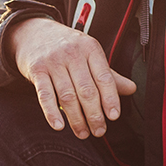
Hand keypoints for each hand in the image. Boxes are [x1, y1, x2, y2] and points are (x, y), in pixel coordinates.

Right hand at [9, 17, 135, 138]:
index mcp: (90, 48)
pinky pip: (44, 94)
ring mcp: (53, 61)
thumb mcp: (89, 54)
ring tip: (83, 133)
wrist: (33, 32)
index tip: (114, 116)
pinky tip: (59, 126)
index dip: (110, 98)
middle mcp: (73, 53)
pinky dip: (51, 112)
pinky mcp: (36, 69)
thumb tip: (132, 89)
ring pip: (67, 95)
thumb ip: (108, 74)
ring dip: (76, 119)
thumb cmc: (66, 46)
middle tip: (99, 131)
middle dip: (94, 114)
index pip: (104, 77)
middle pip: (86, 90)